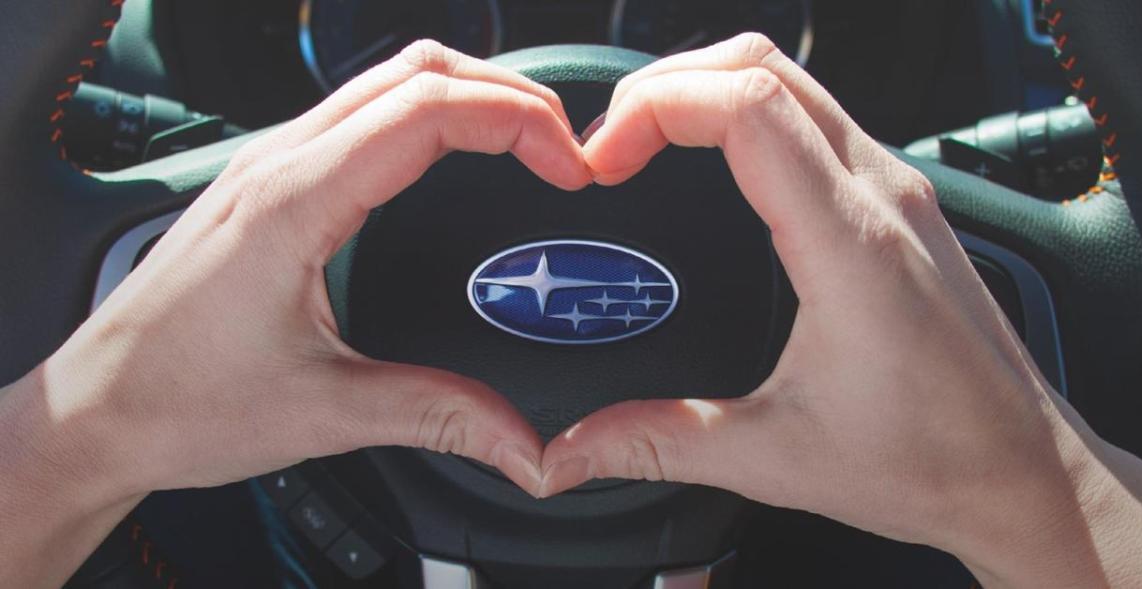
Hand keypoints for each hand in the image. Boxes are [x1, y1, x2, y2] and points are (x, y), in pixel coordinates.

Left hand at [33, 40, 590, 498]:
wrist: (93, 414)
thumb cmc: (175, 401)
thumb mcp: (325, 412)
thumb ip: (437, 415)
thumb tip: (520, 437)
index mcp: (293, 201)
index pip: (427, 110)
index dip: (516, 122)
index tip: (569, 166)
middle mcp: (278, 164)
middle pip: (415, 71)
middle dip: (507, 95)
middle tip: (565, 148)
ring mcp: (270, 166)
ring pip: (386, 79)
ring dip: (469, 96)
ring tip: (527, 143)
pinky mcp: (270, 185)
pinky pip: (361, 112)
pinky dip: (429, 115)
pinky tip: (456, 157)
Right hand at [539, 33, 1141, 583]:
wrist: (1025, 473)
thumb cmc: (935, 459)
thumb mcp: (774, 458)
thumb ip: (659, 443)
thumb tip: (576, 448)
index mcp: (850, 244)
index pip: (748, 105)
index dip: (656, 106)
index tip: (606, 158)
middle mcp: (880, 196)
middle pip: (765, 66)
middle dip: (668, 85)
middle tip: (613, 143)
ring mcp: (896, 193)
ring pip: (794, 80)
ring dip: (709, 90)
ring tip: (649, 142)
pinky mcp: (898, 206)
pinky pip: (816, 117)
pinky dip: (747, 115)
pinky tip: (714, 166)